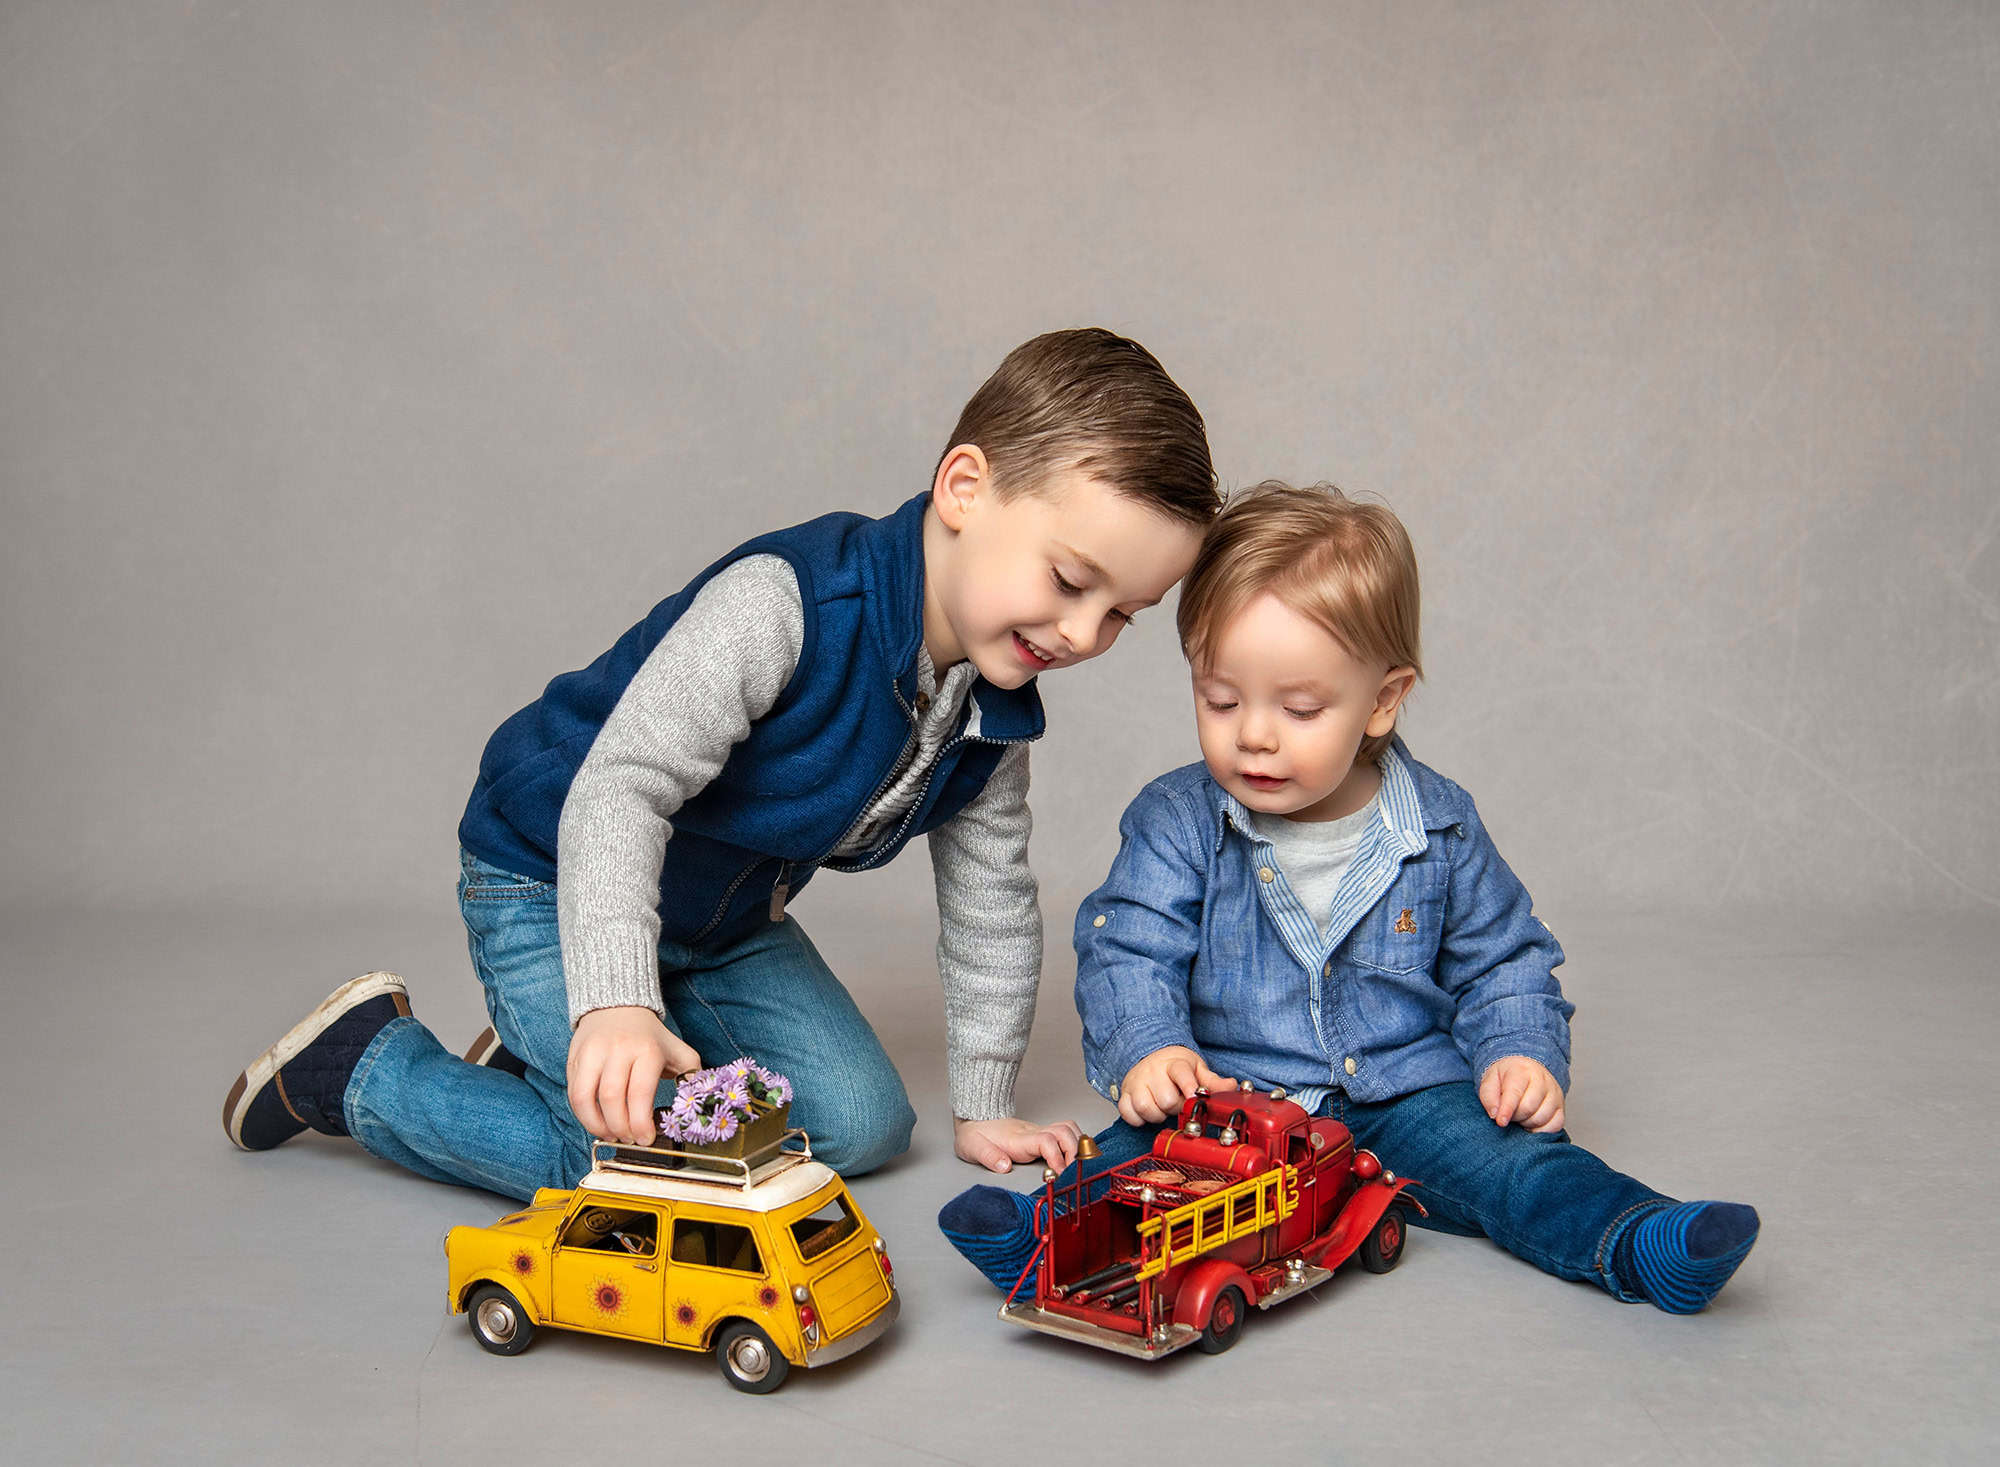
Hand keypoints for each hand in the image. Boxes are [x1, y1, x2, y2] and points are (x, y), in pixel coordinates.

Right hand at [567, 1006, 701, 1144]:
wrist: (618, 1007)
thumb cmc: (650, 1037)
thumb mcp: (677, 1050)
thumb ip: (692, 1075)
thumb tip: (697, 1102)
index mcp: (647, 1050)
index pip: (640, 1093)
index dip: (641, 1123)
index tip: (645, 1139)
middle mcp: (617, 1049)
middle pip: (611, 1098)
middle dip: (620, 1128)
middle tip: (629, 1139)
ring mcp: (592, 1052)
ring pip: (585, 1097)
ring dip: (596, 1125)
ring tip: (610, 1134)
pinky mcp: (574, 1057)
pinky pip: (573, 1092)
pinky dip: (582, 1114)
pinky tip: (596, 1121)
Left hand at [953, 1115, 1082, 1173]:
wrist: (973, 1118)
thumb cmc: (974, 1135)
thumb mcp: (973, 1148)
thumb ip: (989, 1157)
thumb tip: (1005, 1167)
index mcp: (1019, 1139)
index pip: (1046, 1141)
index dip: (1057, 1157)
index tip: (1059, 1175)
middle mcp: (1033, 1132)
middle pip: (1065, 1132)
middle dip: (1075, 1153)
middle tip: (1074, 1173)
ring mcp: (1039, 1131)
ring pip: (1069, 1129)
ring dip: (1078, 1146)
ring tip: (1076, 1167)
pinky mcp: (1042, 1134)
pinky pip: (1066, 1132)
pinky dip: (1075, 1143)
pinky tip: (1073, 1158)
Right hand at [1116, 1046, 1237, 1126]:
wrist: (1148, 1056)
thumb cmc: (1174, 1066)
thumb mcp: (1196, 1069)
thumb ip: (1213, 1081)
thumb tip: (1232, 1086)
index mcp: (1173, 1063)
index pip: (1181, 1073)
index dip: (1189, 1087)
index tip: (1195, 1098)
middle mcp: (1153, 1071)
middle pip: (1166, 1100)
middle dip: (1175, 1107)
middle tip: (1178, 1103)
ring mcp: (1137, 1082)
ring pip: (1147, 1108)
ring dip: (1158, 1115)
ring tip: (1163, 1108)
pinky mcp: (1124, 1094)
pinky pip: (1128, 1114)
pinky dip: (1138, 1119)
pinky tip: (1147, 1113)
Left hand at [1478, 1055, 1564, 1132]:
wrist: (1524, 1070)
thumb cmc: (1506, 1078)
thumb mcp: (1490, 1080)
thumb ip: (1489, 1097)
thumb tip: (1495, 1115)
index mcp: (1522, 1071)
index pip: (1515, 1093)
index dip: (1507, 1110)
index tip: (1500, 1122)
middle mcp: (1542, 1080)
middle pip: (1528, 1108)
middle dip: (1515, 1116)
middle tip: (1508, 1114)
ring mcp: (1555, 1094)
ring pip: (1541, 1118)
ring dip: (1526, 1124)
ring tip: (1519, 1116)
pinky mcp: (1561, 1108)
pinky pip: (1555, 1126)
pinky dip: (1541, 1131)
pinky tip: (1531, 1125)